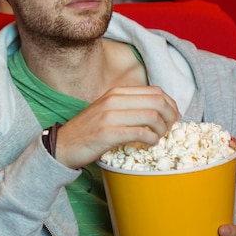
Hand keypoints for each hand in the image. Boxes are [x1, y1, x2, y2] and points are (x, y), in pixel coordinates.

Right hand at [55, 86, 179, 168]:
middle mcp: (113, 100)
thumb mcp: (108, 110)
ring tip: (156, 138)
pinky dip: (151, 140)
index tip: (172, 117)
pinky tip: (147, 145)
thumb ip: (130, 106)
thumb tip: (161, 110)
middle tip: (168, 129)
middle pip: (158, 102)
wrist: (63, 144)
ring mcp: (109, 116)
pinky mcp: (107, 133)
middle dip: (170, 117)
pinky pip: (141, 134)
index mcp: (116, 92)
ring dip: (161, 130)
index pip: (155, 91)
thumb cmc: (89, 130)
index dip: (171, 105)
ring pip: (152, 117)